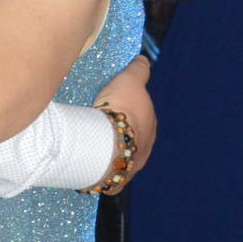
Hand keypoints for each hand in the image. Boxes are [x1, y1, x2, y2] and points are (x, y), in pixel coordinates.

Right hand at [94, 55, 154, 182]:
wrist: (106, 145)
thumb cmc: (120, 110)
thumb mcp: (129, 80)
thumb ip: (138, 70)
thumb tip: (145, 60)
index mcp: (151, 124)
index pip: (142, 115)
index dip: (130, 110)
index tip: (115, 106)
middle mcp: (145, 147)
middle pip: (133, 137)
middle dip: (121, 131)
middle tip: (102, 124)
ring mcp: (131, 167)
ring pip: (121, 155)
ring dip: (111, 149)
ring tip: (94, 143)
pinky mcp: (116, 181)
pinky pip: (108, 170)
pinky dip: (102, 165)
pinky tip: (91, 161)